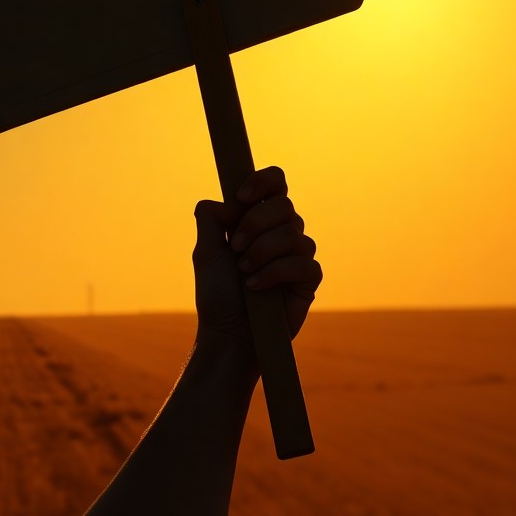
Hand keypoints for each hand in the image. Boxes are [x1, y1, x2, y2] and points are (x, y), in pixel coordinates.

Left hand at [192, 166, 321, 352]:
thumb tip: (226, 202)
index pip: (275, 182)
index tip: (241, 198)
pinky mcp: (309, 278)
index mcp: (260, 219)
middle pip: (284, 205)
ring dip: (261, 253)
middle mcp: (283, 232)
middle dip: (255, 225)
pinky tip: (256, 288)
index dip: (262, 181)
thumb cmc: (218, 294)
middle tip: (236, 249)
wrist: (228, 333)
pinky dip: (274, 274)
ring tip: (244, 273)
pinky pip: (302, 263)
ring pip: (292, 234)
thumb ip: (211, 220)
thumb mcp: (205, 253)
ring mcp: (298, 254)